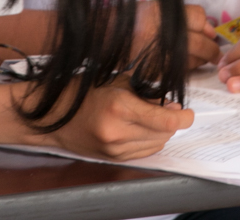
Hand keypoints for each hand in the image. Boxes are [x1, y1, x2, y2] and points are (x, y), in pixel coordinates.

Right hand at [45, 81, 193, 160]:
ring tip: (152, 117)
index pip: (166, 121)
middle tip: (168, 108)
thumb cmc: (81, 92)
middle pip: (164, 134)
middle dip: (172, 121)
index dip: (183, 118)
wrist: (51, 117)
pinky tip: (141, 128)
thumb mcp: (116, 81)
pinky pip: (143, 153)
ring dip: (161, 132)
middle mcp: (118, 131)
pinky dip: (149, 141)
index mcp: (119, 107)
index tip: (188, 112)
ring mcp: (114, 148)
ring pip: (156, 145)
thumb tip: (171, 104)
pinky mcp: (112, 158)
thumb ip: (145, 91)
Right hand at [134, 2, 220, 68]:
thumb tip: (209, 29)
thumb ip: (183, 16)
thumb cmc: (130, 20)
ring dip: (199, 61)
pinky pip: (180, 73)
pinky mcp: (157, 73)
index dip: (206, 25)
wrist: (103, 40)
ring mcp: (162, 56)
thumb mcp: (156, 7)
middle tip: (214, 54)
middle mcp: (167, 34)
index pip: (199, 17)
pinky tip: (180, 66)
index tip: (209, 33)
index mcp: (166, 14)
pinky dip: (184, 70)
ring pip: (194, 61)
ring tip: (199, 59)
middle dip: (211, 50)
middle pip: (201, 43)